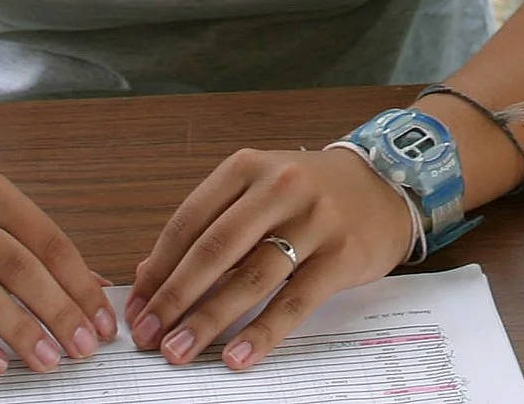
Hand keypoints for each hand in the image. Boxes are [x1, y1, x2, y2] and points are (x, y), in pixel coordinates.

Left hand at [127, 144, 414, 370]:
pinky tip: (239, 355)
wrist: (385, 183)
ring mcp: (314, 219)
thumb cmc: (310, 193)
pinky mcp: (342, 254)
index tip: (138, 308)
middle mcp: (280, 187)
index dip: (158, 270)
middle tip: (149, 336)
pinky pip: (295, 300)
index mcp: (248, 168)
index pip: (189, 222)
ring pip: (250, 278)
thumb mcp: (257, 192)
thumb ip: (208, 227)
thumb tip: (149, 278)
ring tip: (180, 350)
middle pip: (214, 250)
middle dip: (175, 299)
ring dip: (209, 320)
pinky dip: (264, 332)